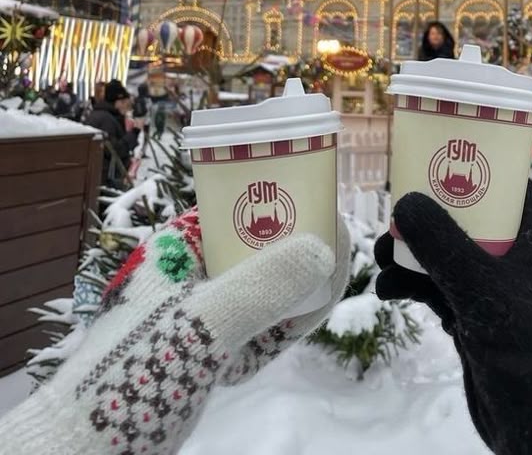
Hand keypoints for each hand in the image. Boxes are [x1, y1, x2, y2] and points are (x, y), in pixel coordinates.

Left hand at [0, 211, 349, 454]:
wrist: (87, 452)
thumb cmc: (136, 372)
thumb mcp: (203, 326)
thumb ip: (262, 286)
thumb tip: (325, 247)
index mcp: (177, 247)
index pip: (242, 210)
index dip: (289, 211)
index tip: (330, 223)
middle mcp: (185, 271)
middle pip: (257, 251)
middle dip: (298, 260)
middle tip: (334, 268)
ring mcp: (192, 311)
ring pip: (258, 292)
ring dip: (288, 301)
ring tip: (311, 311)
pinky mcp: (197, 348)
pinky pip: (247, 328)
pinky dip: (267, 335)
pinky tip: (272, 348)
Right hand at [374, 181, 531, 454]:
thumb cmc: (524, 339)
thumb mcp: (479, 284)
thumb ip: (440, 241)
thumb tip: (404, 202)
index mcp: (531, 234)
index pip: (504, 182)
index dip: (471, 164)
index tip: (431, 156)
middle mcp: (512, 253)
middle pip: (464, 215)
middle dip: (424, 214)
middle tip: (392, 213)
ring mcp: (491, 286)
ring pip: (444, 252)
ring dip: (410, 252)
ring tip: (382, 258)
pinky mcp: (472, 314)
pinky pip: (437, 286)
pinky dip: (411, 285)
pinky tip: (388, 293)